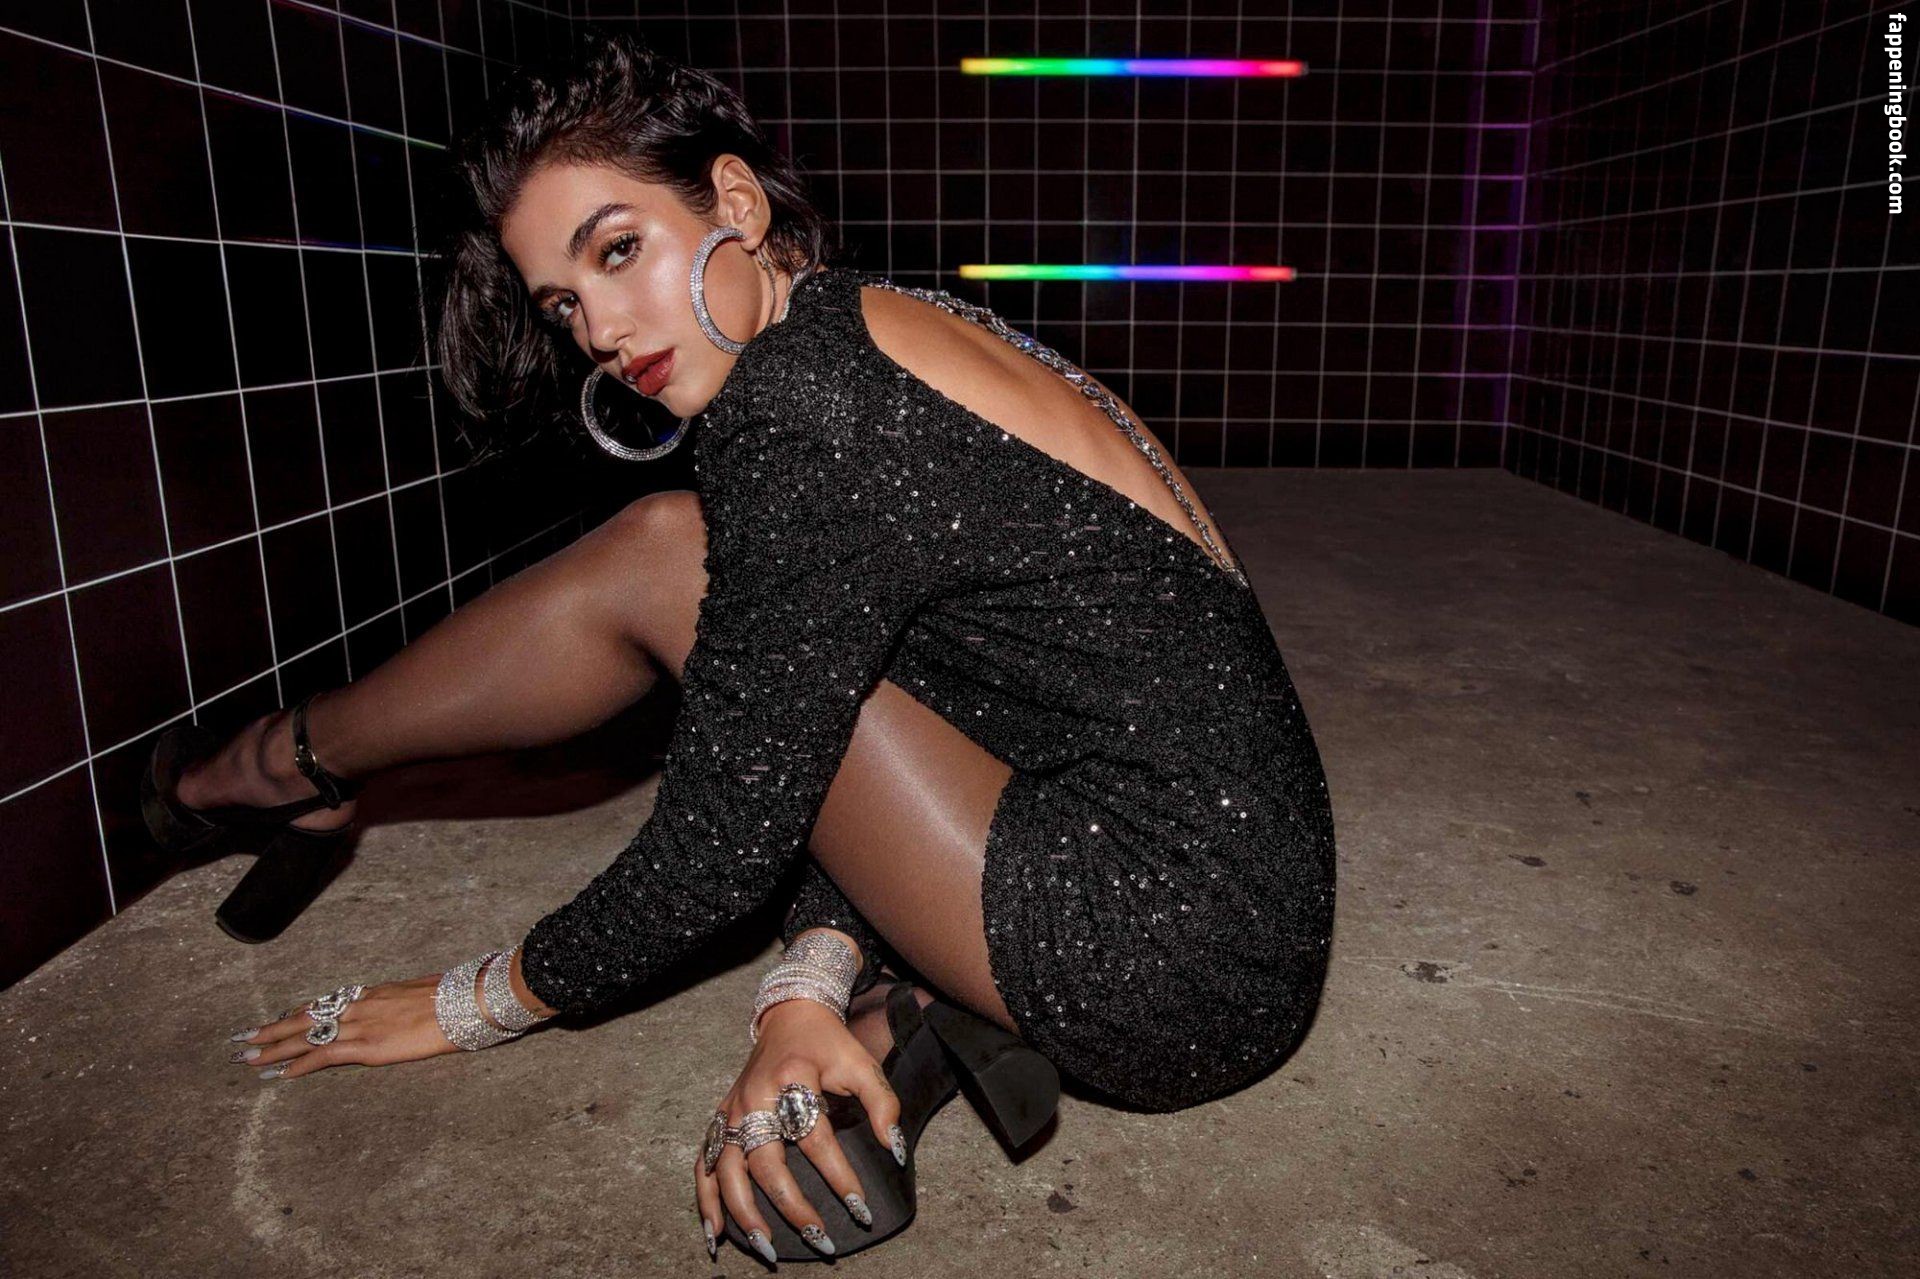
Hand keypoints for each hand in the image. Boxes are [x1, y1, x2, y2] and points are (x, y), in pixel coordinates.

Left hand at [225, 975, 460, 1079]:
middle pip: (306, 1015)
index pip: (327, 1001)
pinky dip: (298, 1066)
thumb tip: (423, 1000)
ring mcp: (362, 1025)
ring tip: (246, 1057)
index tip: (279, 1017)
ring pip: (305, 1036)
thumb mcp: (430, 991)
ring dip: (273, 1048)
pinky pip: (323, 1056)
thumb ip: (416, 997)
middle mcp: (360, 1005)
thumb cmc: (457, 996)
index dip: (300, 1011)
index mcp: (375, 993)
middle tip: (243, 1037)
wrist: (467, 1001)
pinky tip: (278, 1074)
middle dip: (273, 1028)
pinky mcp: (367, 1046)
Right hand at [694, 997, 901, 1260]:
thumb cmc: (828, 1044)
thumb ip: (882, 1104)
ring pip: (728, 1170)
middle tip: (819, 1237)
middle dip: (792, 1206)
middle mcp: (755, 1098)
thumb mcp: (861, 1064)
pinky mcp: (720, 1118)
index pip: (816, 1138)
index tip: (861, 1208)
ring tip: (767, 1247)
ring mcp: (732, 1110)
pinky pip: (704, 1164)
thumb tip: (893, 1151)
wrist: (790, 1015)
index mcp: (792, 1079)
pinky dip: (707, 1200)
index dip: (840, 1176)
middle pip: (766, 1161)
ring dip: (744, 1213)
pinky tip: (716, 1232)